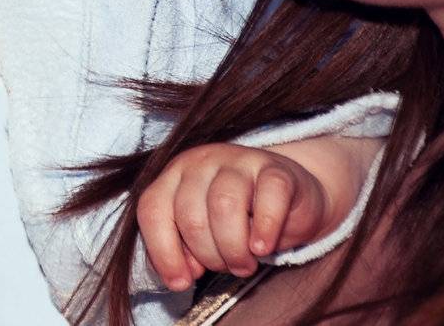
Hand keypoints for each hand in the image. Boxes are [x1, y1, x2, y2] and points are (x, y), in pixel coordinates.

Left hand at [136, 143, 329, 291]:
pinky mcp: (276, 169)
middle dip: (208, 255)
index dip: (163, 251)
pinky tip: (263, 246)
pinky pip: (268, 198)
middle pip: (190, 215)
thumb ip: (182, 249)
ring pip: (224, 205)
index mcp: (174, 175)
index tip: (181, 282)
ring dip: (234, 247)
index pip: (152, 209)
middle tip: (228, 268)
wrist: (291, 197)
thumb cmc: (240, 218)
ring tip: (246, 263)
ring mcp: (239, 161)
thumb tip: (180, 274)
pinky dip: (264, 229)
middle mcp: (201, 162)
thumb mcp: (203, 232)